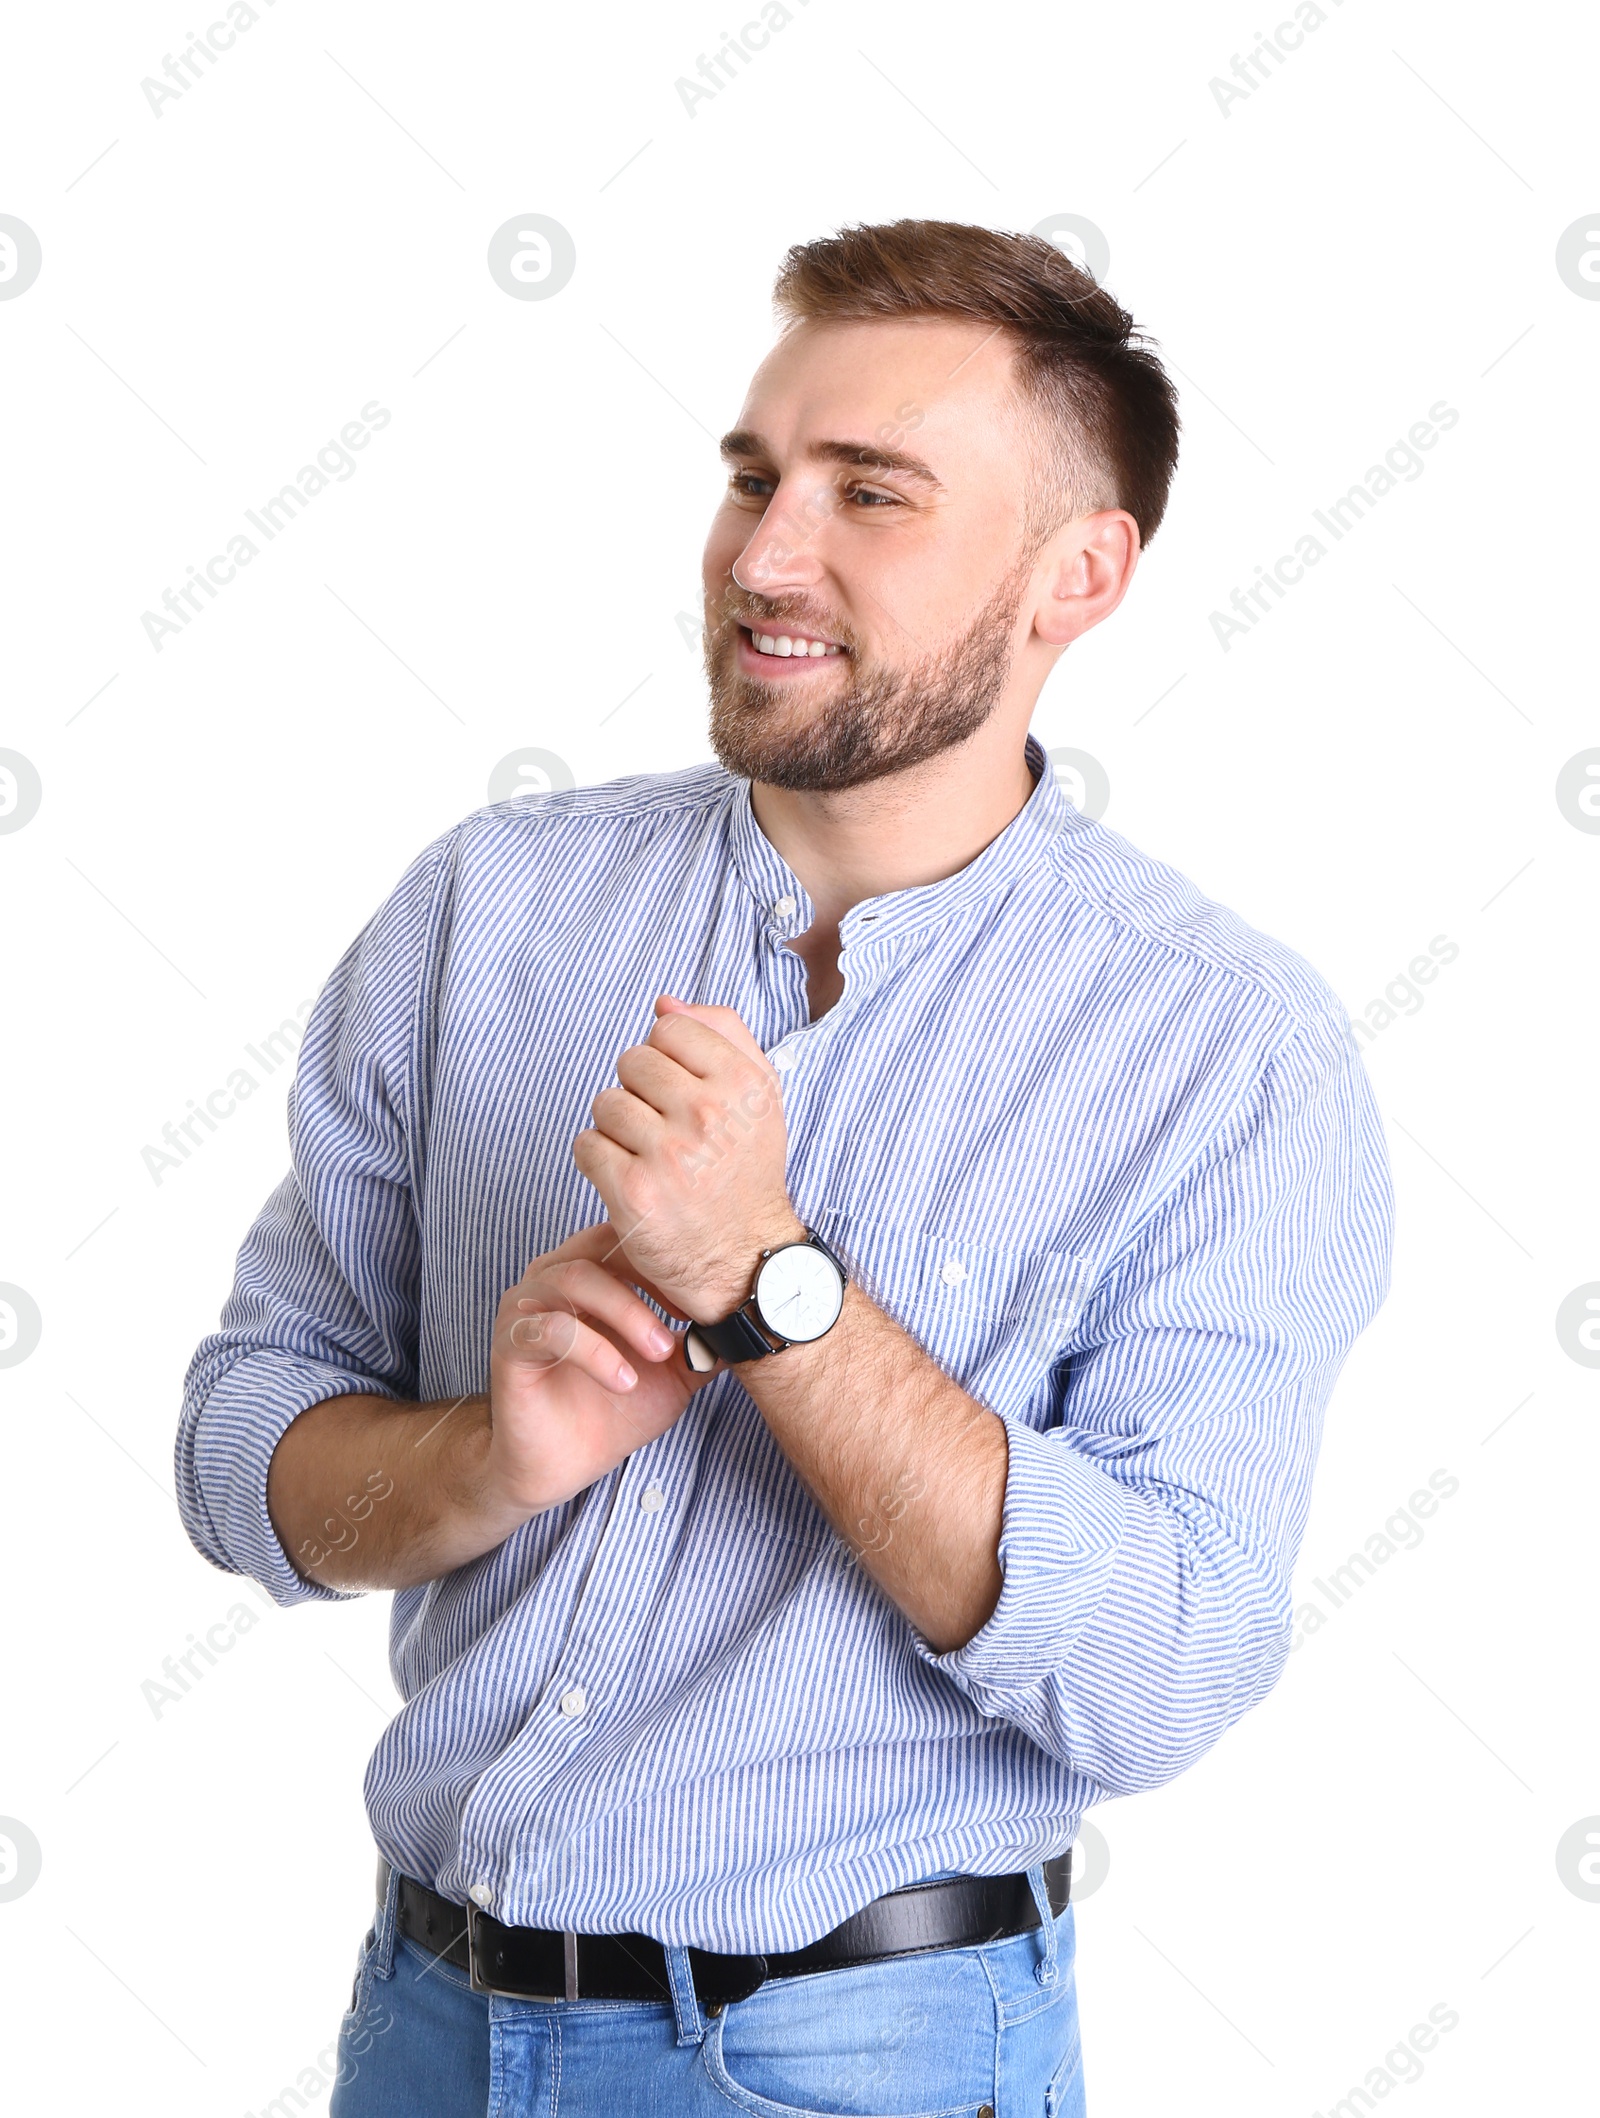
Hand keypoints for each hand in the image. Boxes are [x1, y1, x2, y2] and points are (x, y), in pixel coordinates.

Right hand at [480, 1220, 716, 1515]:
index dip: (669, 1260)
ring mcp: (526, 1308)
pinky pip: (549, 1330)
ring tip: (659, 1353)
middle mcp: (552, 1278)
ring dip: (627, 1313)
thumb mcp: (674, 1376)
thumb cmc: (611, 1412)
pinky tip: (622, 1380)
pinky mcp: (510, 1345)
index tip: (700, 1297)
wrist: (560, 1467)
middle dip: (650, 1280)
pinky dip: (594, 1351)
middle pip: (602, 1245)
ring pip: (575, 1279)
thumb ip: (704, 1343)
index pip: (629, 1235)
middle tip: (684, 1321)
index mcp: (591, 1273)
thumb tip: (755, 1322)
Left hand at [572, 994, 803, 1320]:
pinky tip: (627, 1178)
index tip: (681, 1093)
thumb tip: (664, 1001)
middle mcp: (708, 1114)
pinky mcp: (633, 1191)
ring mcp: (668, 1154)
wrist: (746, 1260)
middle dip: (639, 1092)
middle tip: (662, 1130)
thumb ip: (722, 1034)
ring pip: (606, 1103)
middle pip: (632, 1061)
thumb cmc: (747, 1172)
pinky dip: (598, 1161)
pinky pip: (586, 1145)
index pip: (670, 1027)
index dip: (667, 1058)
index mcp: (742, 1084)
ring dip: (617, 1129)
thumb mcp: (759, 1096)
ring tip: (647, 1156)